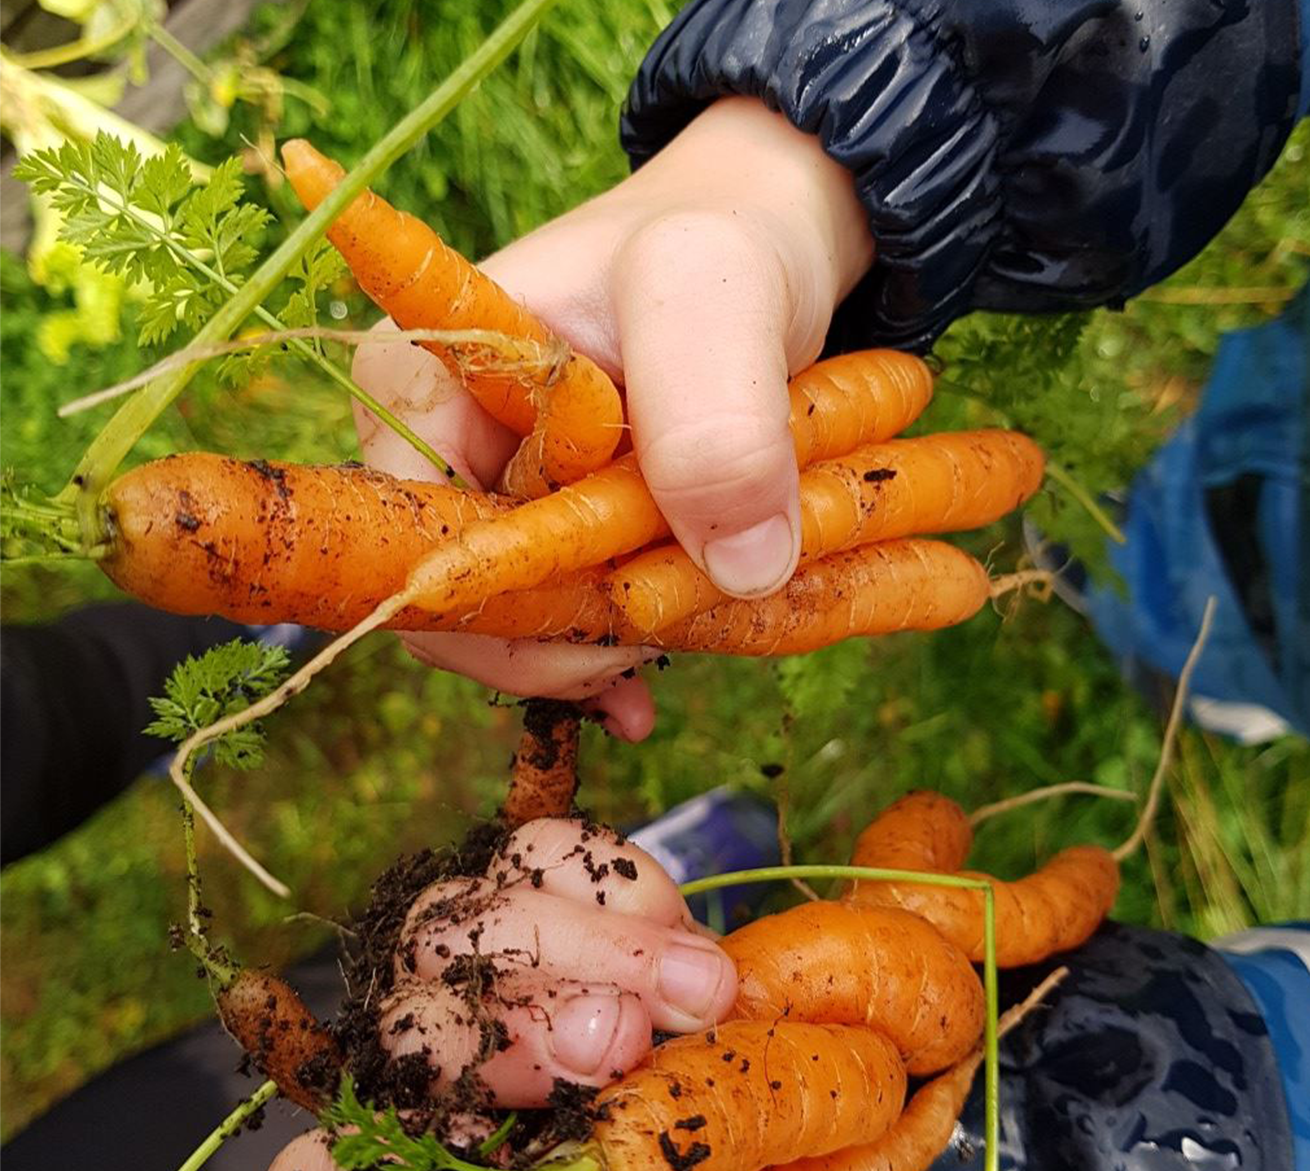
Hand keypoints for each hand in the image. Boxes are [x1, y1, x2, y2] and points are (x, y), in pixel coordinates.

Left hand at [257, 818, 877, 1170]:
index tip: (458, 1164)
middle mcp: (445, 1101)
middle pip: (398, 1033)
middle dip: (497, 1031)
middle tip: (618, 1045)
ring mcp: (497, 988)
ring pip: (455, 922)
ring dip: (577, 943)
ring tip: (700, 988)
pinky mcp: (563, 912)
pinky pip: (543, 854)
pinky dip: (611, 880)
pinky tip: (680, 933)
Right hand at [354, 97, 872, 739]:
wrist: (764, 241)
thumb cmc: (715, 239)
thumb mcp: (711, 288)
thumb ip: (712, 413)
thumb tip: (737, 570)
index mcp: (412, 384)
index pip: (413, 544)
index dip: (505, 612)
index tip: (619, 629)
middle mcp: (434, 449)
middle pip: (464, 600)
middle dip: (565, 638)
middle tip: (667, 635)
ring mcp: (496, 494)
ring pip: (524, 620)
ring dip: (608, 644)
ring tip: (692, 630)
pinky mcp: (557, 525)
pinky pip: (571, 615)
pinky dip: (624, 644)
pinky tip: (673, 658)